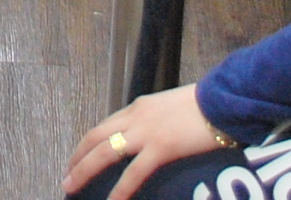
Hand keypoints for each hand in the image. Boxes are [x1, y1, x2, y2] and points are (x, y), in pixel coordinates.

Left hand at [65, 85, 226, 199]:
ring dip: (84, 170)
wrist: (223, 99)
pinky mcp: (161, 147)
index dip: (88, 143)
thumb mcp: (172, 107)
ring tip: (71, 186)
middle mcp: (136, 116)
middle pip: (95, 137)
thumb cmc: (206, 104)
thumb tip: (154, 137)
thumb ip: (157, 121)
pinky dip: (119, 190)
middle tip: (67, 175)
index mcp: (139, 107)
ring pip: (104, 152)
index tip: (79, 157)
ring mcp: (146, 131)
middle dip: (77, 157)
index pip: (105, 126)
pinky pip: (134, 173)